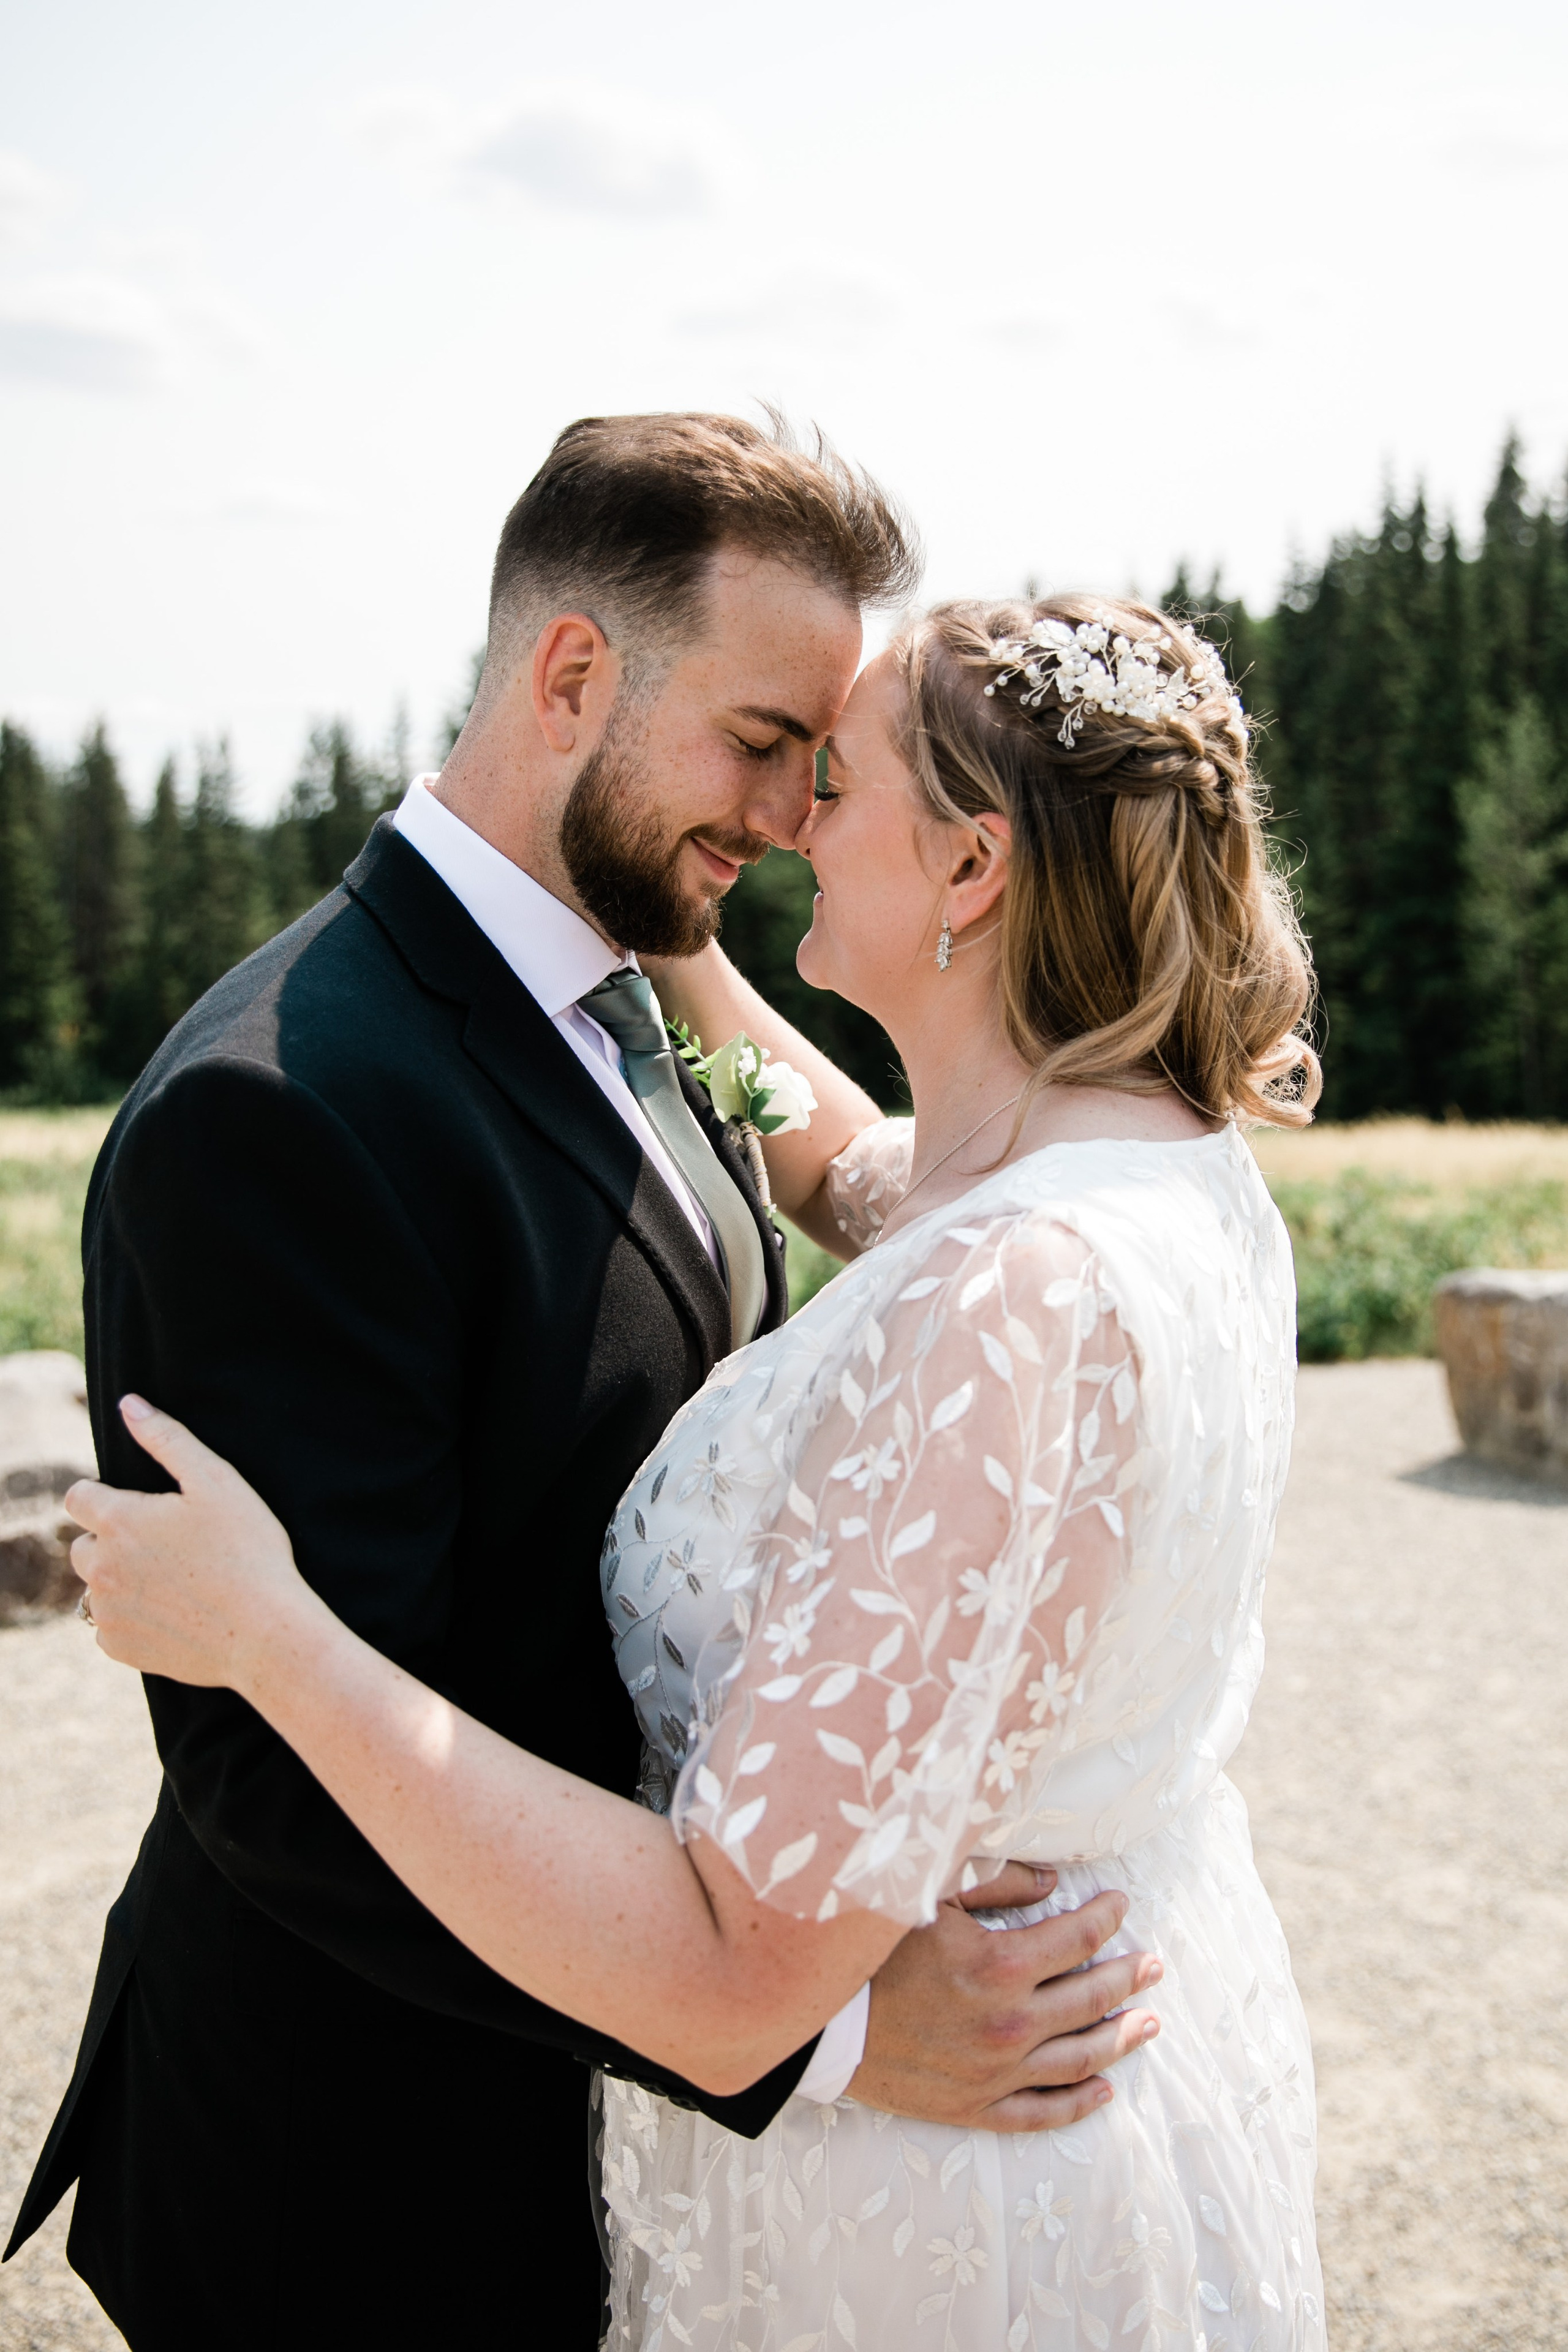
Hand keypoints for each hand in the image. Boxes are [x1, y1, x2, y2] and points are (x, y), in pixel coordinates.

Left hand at [69, 1397, 315, 1691]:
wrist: (264, 1633)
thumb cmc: (247, 1551)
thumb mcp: (216, 1481)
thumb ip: (167, 1439)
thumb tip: (130, 1406)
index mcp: (119, 1520)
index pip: (78, 1498)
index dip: (104, 1497)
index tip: (138, 1508)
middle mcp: (100, 1567)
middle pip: (84, 1545)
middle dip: (113, 1542)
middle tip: (166, 1547)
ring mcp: (107, 1611)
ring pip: (96, 1588)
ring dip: (120, 1582)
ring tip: (173, 1582)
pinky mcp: (120, 1647)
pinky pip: (110, 1628)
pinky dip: (131, 1620)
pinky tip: (174, 1613)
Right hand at [849, 1863, 1162, 2133]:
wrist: (821, 2023)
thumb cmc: (872, 1951)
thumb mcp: (928, 1895)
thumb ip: (995, 1881)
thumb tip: (1051, 1881)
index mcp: (1000, 1964)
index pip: (1078, 1938)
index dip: (1106, 1917)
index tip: (1120, 1904)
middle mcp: (1009, 2022)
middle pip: (1091, 1997)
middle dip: (1128, 1976)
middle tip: (1153, 1964)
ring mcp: (996, 2072)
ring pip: (1080, 2058)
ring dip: (1121, 2038)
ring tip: (1150, 2023)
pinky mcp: (976, 2106)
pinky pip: (1042, 2111)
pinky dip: (1078, 2103)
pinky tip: (1104, 2090)